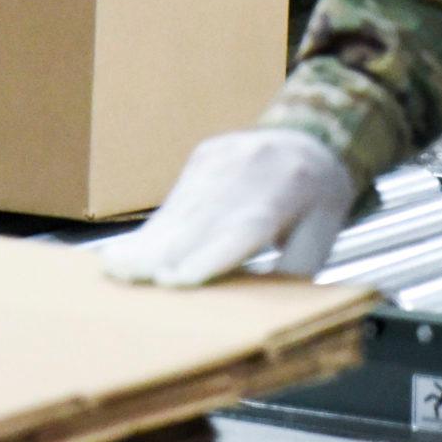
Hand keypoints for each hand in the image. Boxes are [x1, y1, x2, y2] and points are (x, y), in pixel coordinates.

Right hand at [98, 130, 358, 285]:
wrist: (311, 134)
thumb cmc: (319, 198)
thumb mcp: (324, 234)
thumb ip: (294, 268)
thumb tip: (261, 308)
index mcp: (288, 188)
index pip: (243, 224)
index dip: (207, 254)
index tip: (174, 280)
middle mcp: (250, 167)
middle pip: (203, 216)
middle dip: (164, 251)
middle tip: (129, 279)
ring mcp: (223, 156)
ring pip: (183, 206)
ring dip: (148, 241)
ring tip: (117, 268)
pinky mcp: (203, 155)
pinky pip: (177, 198)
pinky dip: (154, 228)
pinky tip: (127, 250)